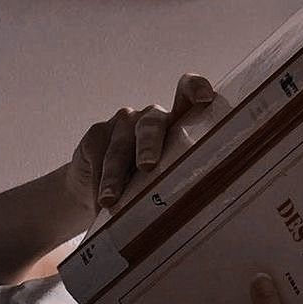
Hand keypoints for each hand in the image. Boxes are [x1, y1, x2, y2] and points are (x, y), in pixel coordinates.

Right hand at [64, 73, 214, 212]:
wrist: (100, 194)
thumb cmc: (148, 190)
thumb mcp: (169, 186)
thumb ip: (182, 185)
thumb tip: (199, 214)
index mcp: (178, 127)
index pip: (188, 96)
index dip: (196, 89)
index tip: (205, 98)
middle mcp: (151, 120)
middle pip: (152, 123)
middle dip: (149, 144)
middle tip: (147, 166)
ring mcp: (123, 124)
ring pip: (121, 145)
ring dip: (115, 175)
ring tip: (111, 200)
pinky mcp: (97, 134)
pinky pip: (98, 156)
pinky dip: (98, 181)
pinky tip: (98, 202)